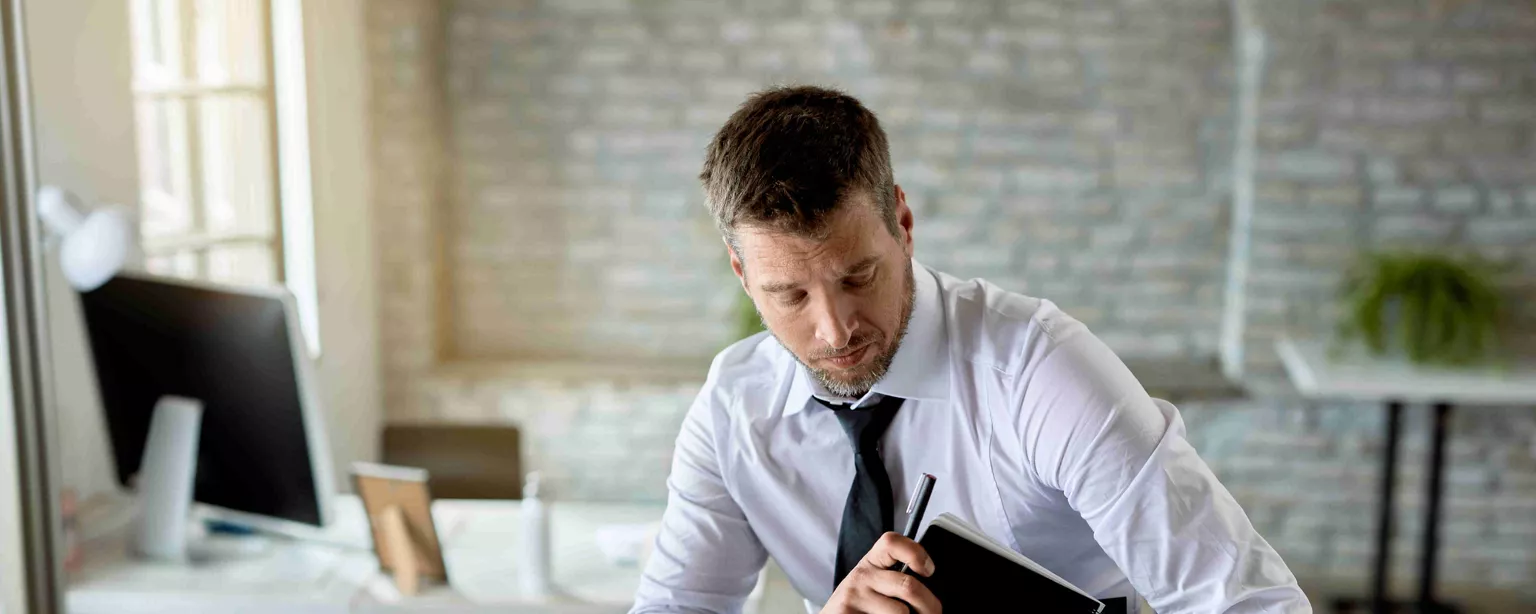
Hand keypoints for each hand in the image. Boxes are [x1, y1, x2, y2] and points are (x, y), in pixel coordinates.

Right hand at [821, 532, 940, 613]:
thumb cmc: (862, 604)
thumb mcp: (877, 583)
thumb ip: (898, 577)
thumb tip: (931, 589)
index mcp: (872, 561)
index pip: (892, 542)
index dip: (916, 553)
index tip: (928, 570)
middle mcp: (861, 575)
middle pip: (908, 586)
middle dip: (929, 606)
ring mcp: (853, 595)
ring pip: (901, 612)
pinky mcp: (846, 612)